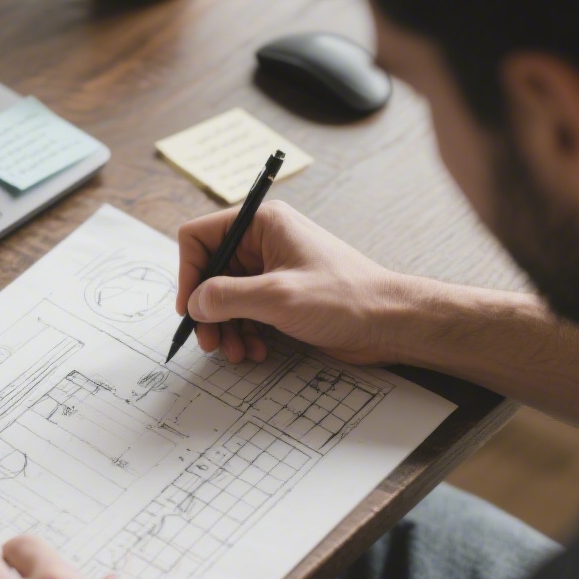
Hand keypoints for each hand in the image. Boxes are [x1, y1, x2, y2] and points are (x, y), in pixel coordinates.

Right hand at [177, 200, 406, 364]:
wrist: (391, 322)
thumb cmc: (346, 298)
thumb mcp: (278, 297)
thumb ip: (227, 297)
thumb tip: (195, 303)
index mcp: (263, 224)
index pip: (200, 237)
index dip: (188, 274)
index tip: (190, 310)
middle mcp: (265, 242)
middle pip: (211, 273)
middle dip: (209, 311)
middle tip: (211, 343)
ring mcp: (274, 270)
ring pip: (227, 298)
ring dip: (227, 328)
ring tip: (238, 353)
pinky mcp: (283, 296)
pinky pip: (247, 312)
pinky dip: (246, 333)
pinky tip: (257, 352)